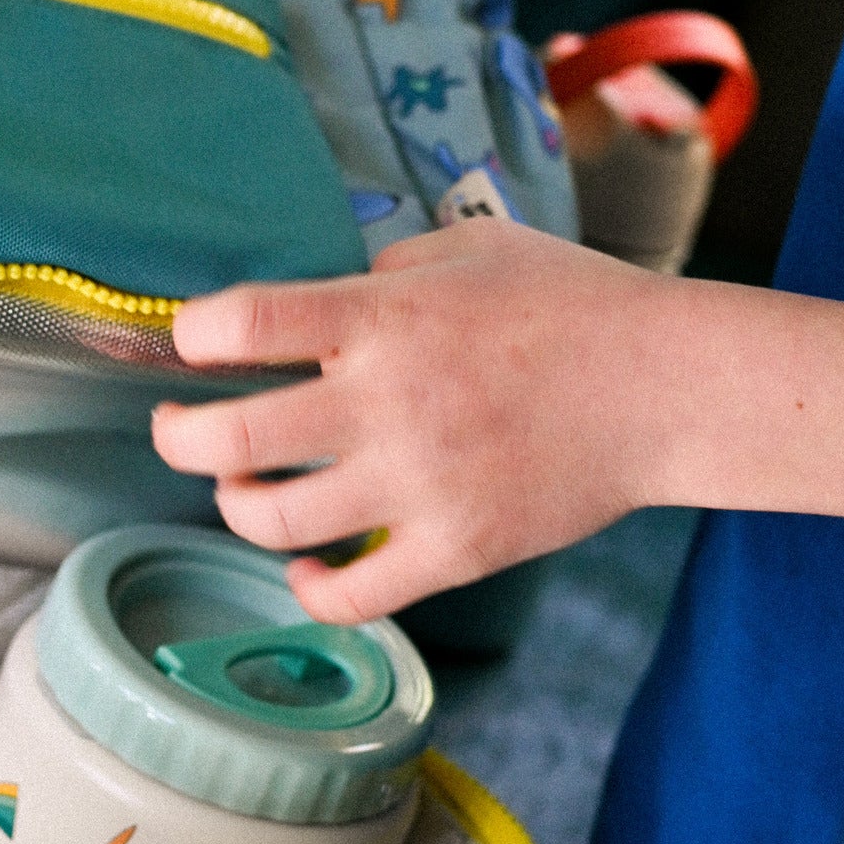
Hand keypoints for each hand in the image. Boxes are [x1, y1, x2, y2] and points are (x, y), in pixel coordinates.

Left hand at [152, 221, 665, 623]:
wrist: (668, 388)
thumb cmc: (575, 306)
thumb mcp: (473, 249)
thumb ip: (386, 271)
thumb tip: (323, 300)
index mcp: (384, 317)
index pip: (243, 322)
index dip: (194, 333)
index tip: (193, 341)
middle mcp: (387, 402)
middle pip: (230, 438)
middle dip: (178, 435)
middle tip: (176, 428)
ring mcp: (418, 484)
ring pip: (274, 520)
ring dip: (234, 506)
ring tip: (238, 490)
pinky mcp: (455, 549)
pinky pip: (352, 594)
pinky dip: (311, 588)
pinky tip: (304, 569)